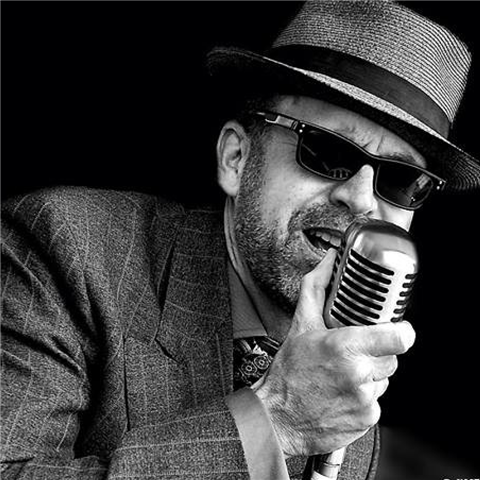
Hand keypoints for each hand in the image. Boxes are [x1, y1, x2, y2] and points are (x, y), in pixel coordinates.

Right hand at [253, 249, 415, 456]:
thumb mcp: (301, 324)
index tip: (397, 329)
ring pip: (384, 379)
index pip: (399, 336)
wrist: (277, 417)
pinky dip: (363, 396)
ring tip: (342, 374)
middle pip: (392, 357)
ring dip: (369, 375)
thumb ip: (317, 287)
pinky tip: (341, 393)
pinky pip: (377, 401)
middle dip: (376, 353)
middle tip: (353, 353)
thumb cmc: (288, 372)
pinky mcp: (367, 419)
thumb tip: (329, 261)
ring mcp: (365, 398)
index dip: (402, 330)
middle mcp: (359, 373)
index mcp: (345, 346)